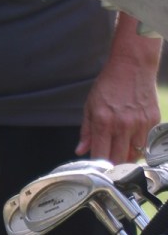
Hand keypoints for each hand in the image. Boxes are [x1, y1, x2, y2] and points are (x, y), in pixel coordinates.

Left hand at [76, 17, 161, 161]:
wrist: (132, 66)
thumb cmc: (109, 84)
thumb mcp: (90, 105)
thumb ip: (86, 130)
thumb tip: (80, 150)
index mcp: (103, 121)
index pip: (101, 155)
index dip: (99, 166)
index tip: (97, 169)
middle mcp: (123, 125)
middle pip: (120, 160)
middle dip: (113, 166)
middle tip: (109, 164)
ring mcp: (140, 124)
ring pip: (136, 154)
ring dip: (128, 157)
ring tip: (121, 150)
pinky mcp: (153, 121)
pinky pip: (147, 143)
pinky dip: (140, 145)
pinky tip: (133, 139)